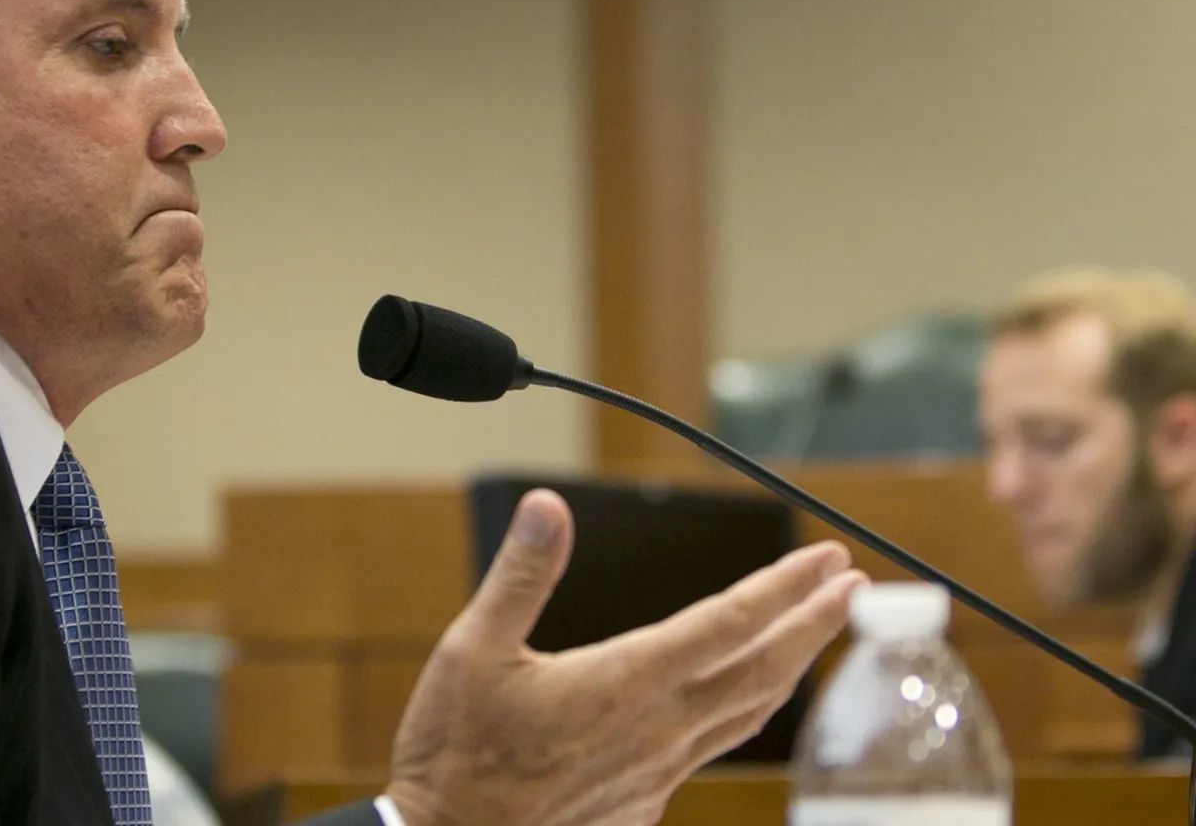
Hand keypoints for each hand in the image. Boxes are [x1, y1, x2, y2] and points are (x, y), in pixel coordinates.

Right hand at [383, 488, 863, 825]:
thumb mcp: (471, 648)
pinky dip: (742, 715)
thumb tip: (549, 507)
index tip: (828, 561)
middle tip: (849, 585)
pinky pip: (711, 751)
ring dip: (789, 668)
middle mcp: (656, 729)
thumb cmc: (454, 751)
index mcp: (622, 683)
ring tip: (813, 635)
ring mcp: (656, 772)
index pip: (729, 625)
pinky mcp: (644, 802)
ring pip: (747, 716)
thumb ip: (520, 575)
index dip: (786, 588)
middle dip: (813, 624)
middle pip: (762, 671)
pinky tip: (738, 703)